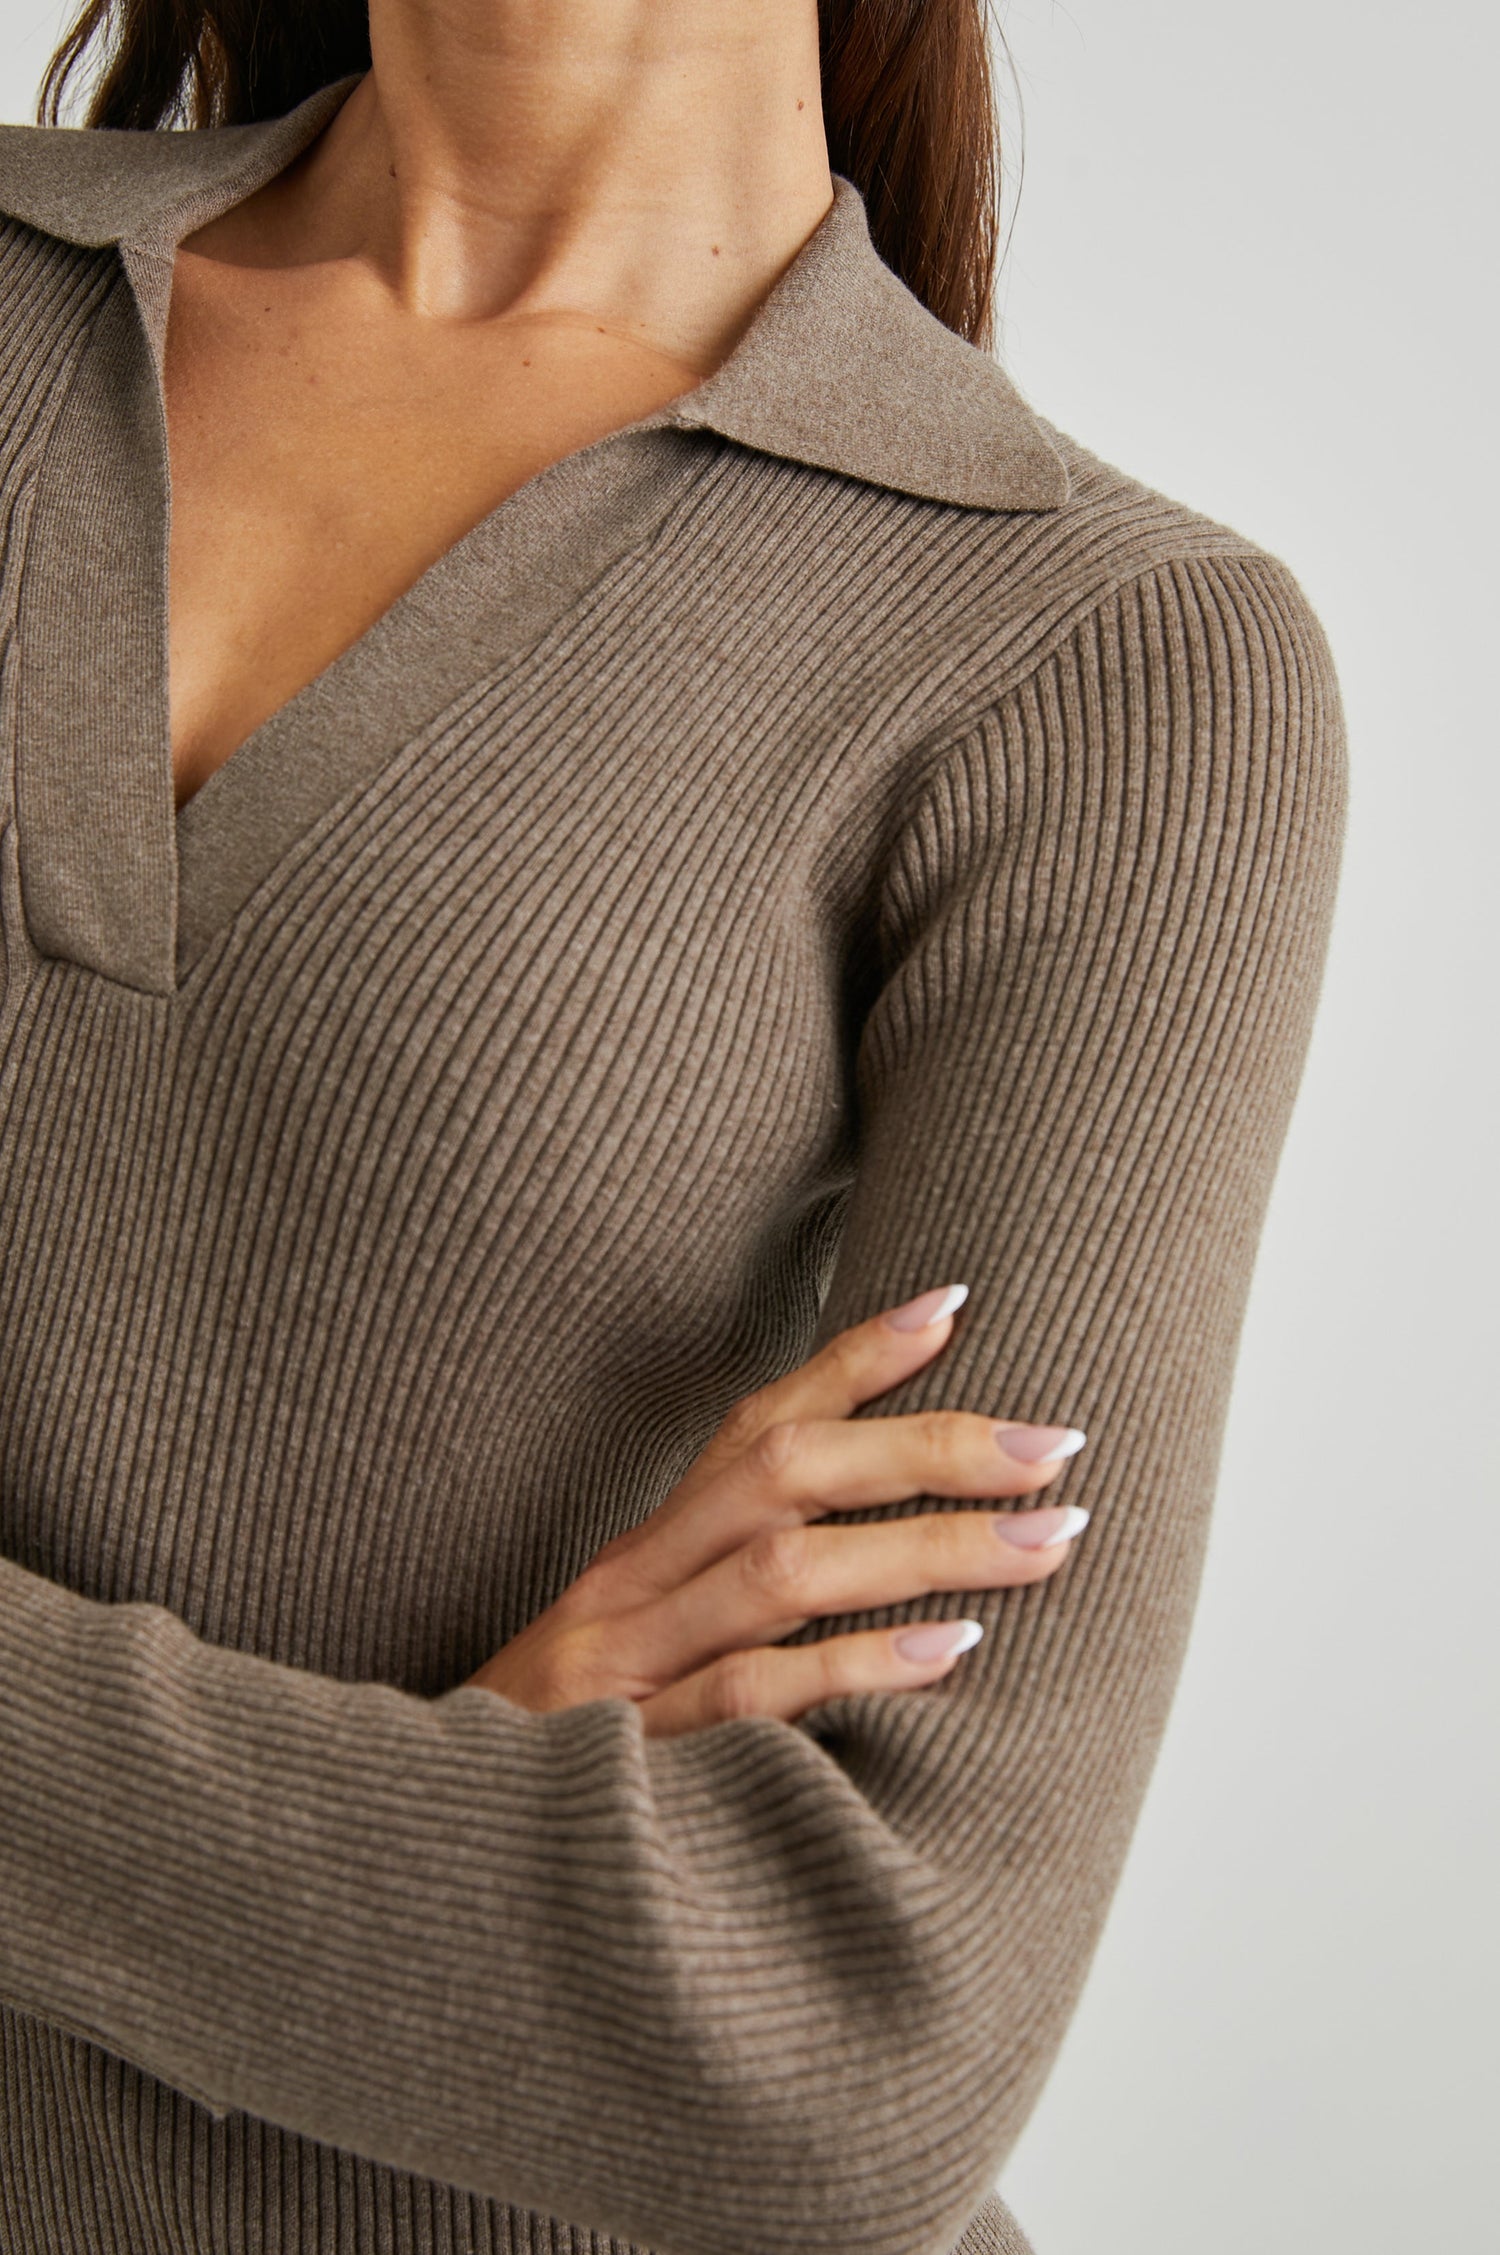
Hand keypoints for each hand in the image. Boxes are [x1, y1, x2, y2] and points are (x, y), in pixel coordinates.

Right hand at [466, 1285, 1088, 1737]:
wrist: (438, 1858)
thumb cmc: (565, 1746)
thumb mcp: (642, 1646)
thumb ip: (734, 1594)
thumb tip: (887, 1549)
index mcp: (646, 1549)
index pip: (757, 1424)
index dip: (852, 1360)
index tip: (954, 1303)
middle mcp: (633, 1583)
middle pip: (784, 1473)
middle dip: (927, 1447)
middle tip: (1055, 1444)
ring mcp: (626, 1665)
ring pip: (783, 1569)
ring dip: (925, 1546)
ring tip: (1044, 1539)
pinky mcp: (632, 1755)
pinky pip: (750, 1693)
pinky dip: (854, 1666)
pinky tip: (949, 1653)